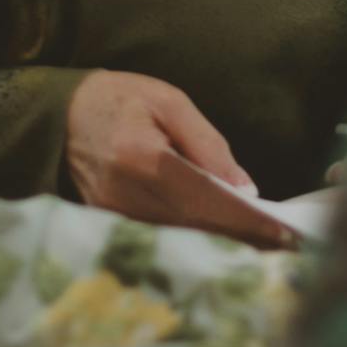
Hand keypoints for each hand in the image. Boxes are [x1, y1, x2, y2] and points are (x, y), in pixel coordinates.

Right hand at [66, 69, 263, 229]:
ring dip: (221, 243)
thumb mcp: (169, 102)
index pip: (204, 197)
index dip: (244, 218)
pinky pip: (159, 236)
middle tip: (284, 247)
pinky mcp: (107, 222)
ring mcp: (112, 213)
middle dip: (241, 238)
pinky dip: (193, 239)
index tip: (281, 233)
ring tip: (263, 245)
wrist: (61, 113)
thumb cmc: (121, 98)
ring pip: (178, 238)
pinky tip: (222, 239)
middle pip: (194, 226)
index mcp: (142, 156)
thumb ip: (208, 144)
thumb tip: (245, 188)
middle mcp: (125, 193)